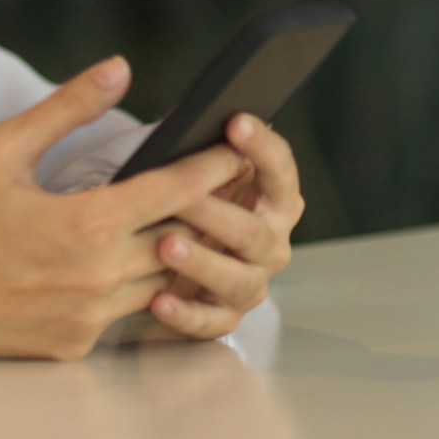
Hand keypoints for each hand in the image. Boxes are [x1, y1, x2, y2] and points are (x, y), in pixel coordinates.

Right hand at [0, 57, 251, 361]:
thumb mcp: (3, 148)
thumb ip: (67, 108)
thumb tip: (119, 67)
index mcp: (85, 223)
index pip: (175, 191)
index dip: (212, 166)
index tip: (237, 146)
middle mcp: (99, 276)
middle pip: (184, 240)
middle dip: (210, 210)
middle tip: (233, 184)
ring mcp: (91, 317)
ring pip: (165, 283)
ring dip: (183, 253)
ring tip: (201, 222)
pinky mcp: (78, 344)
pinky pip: (131, 315)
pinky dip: (146, 289)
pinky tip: (148, 266)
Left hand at [147, 113, 302, 339]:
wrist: (187, 256)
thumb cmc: (194, 202)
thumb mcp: (201, 172)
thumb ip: (202, 149)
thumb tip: (185, 116)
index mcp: (273, 200)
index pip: (280, 171)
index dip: (261, 146)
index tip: (236, 122)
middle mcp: (270, 244)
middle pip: (255, 231)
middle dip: (217, 212)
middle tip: (183, 196)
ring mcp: (251, 282)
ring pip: (236, 278)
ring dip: (203, 263)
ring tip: (167, 246)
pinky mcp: (224, 316)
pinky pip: (209, 322)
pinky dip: (185, 315)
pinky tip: (159, 301)